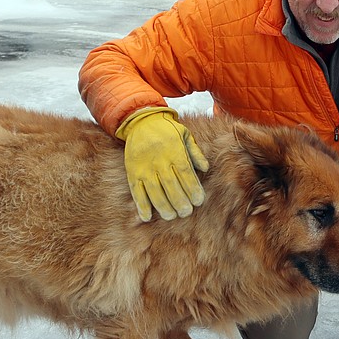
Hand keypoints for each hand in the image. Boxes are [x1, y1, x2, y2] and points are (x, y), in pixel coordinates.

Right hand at [115, 107, 209, 221]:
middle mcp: (159, 160)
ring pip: (154, 192)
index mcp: (174, 151)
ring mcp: (144, 167)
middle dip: (180, 202)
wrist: (141, 121)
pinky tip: (148, 217)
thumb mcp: (185, 135)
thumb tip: (205, 168)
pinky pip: (136, 192)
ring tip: (171, 216)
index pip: (185, 174)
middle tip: (186, 212)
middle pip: (171, 186)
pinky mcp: (132, 172)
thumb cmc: (167, 130)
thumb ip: (196, 153)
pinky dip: (141, 206)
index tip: (199, 201)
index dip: (193, 189)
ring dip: (163, 207)